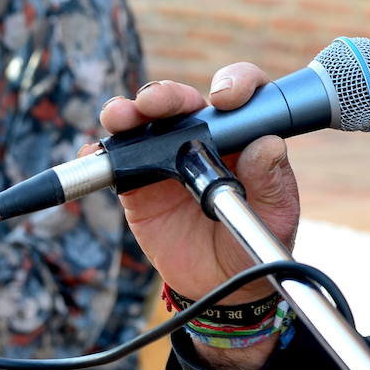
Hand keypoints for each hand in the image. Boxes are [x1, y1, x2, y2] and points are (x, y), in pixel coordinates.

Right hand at [99, 65, 302, 369]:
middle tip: (155, 103)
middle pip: (183, 100)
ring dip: (129, 112)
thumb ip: (272, 182)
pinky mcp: (139, 184)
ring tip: (120, 118)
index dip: (234, 83)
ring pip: (145, 122)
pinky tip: (93, 155)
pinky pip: (116, 162)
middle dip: (167, 95)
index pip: (240, 93)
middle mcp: (202, 137)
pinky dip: (100, 155)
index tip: (225, 98)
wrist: (223, 286)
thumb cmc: (256, 242)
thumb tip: (268, 145)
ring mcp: (166, 157)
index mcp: (242, 136)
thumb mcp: (275, 216)